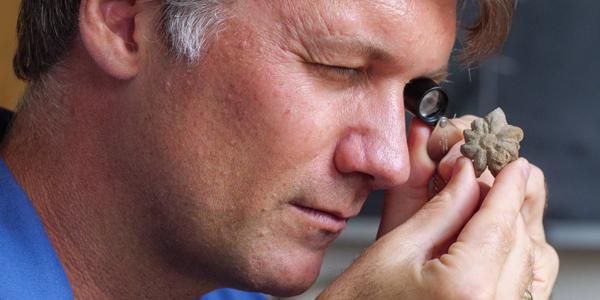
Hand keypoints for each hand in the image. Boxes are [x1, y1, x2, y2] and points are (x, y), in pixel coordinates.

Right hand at [318, 117, 558, 298]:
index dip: (508, 187)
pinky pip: (519, 287)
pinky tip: (488, 245)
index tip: (513, 165)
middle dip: (505, 207)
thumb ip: (441, 209)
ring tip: (482, 212)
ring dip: (508, 234)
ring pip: (525, 265)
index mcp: (466, 286)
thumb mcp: (396, 248)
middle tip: (485, 183)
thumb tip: (467, 176)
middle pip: (517, 241)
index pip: (499, 223)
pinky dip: (510, 261)